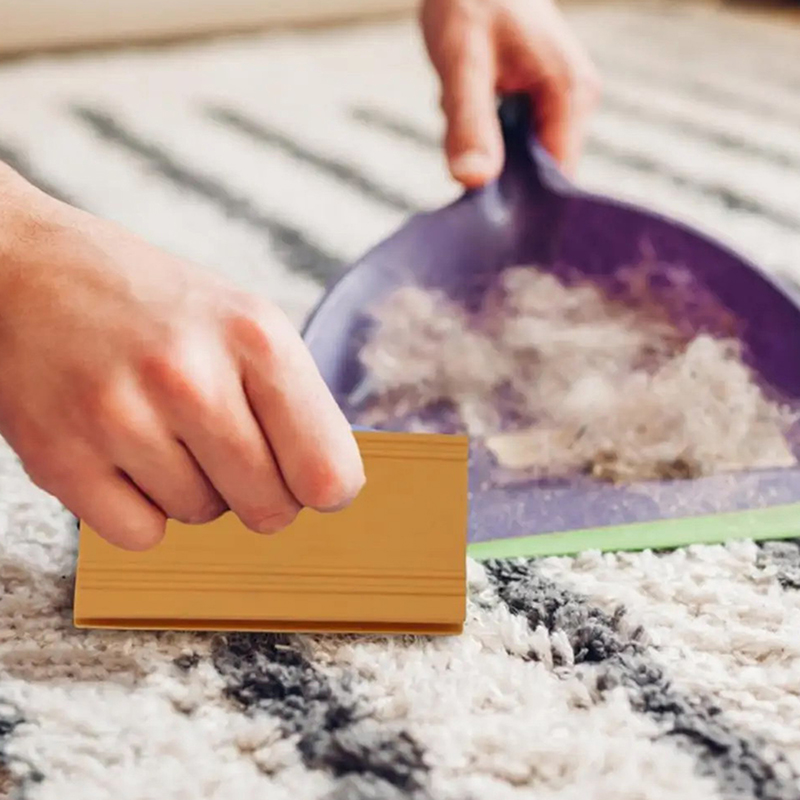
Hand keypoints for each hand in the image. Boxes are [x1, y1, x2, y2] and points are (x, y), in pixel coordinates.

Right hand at [0, 167, 363, 549]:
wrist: (30, 272)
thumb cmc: (158, 308)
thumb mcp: (247, 323)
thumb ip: (297, 403)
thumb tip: (330, 489)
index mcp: (255, 338)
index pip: (328, 473)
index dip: (323, 485)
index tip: (306, 474)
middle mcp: (190, 376)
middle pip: (271, 508)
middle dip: (259, 490)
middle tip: (228, 445)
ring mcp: (119, 418)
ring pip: (203, 517)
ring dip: (193, 487)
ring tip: (161, 425)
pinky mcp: (59, 458)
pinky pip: (141, 535)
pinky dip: (140, 508)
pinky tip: (123, 453)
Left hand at [420, 0, 600, 186]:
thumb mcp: (462, 60)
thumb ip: (469, 121)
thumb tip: (473, 182)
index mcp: (571, 93)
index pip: (558, 178)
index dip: (521, 201)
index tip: (480, 206)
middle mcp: (575, 101)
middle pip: (539, 172)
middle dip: (494, 167)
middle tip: (457, 137)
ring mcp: (559, 101)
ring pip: (519, 156)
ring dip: (482, 146)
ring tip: (458, 104)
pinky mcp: (538, 99)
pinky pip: (511, 136)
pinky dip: (481, 130)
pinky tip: (462, 100)